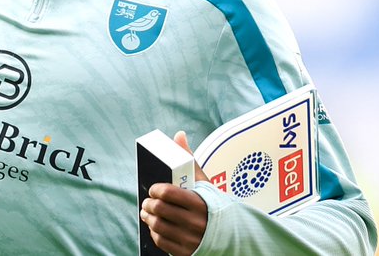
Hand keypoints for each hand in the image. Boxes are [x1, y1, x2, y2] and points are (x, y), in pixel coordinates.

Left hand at [140, 131, 209, 255]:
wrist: (231, 234)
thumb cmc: (213, 204)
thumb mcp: (204, 183)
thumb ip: (190, 160)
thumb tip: (179, 135)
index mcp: (199, 202)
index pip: (168, 193)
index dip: (156, 190)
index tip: (154, 189)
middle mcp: (194, 221)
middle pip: (159, 209)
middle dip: (148, 204)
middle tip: (147, 202)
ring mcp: (190, 238)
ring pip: (157, 226)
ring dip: (148, 218)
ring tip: (147, 213)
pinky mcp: (185, 251)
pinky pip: (162, 241)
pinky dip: (155, 233)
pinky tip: (155, 227)